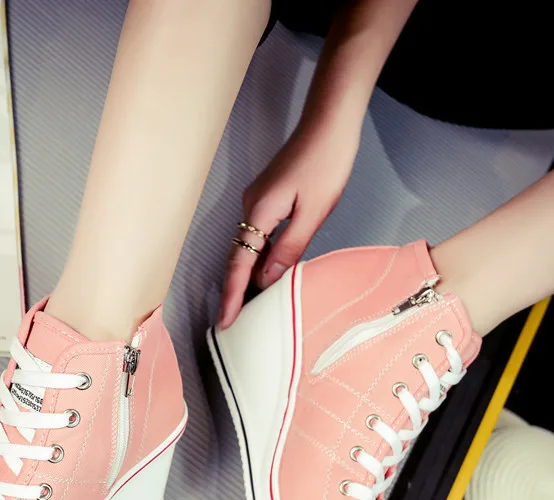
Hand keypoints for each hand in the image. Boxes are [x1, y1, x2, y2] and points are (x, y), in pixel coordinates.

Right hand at [218, 121, 359, 327]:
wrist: (329, 124)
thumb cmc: (326, 163)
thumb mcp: (313, 212)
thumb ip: (289, 248)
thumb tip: (265, 279)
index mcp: (260, 212)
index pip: (240, 264)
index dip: (231, 295)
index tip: (224, 320)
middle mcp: (251, 207)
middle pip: (237, 258)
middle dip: (233, 291)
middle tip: (230, 321)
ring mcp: (257, 201)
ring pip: (247, 247)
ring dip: (246, 276)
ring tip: (246, 306)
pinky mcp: (267, 198)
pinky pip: (256, 235)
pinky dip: (258, 257)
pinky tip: (265, 272)